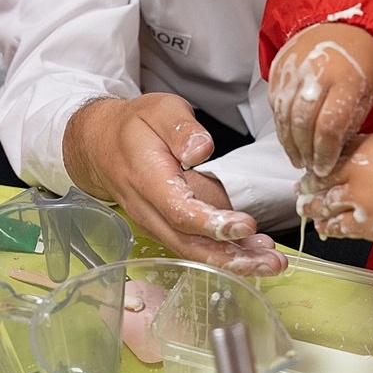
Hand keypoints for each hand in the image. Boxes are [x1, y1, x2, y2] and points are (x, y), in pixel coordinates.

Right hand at [63, 95, 286, 275]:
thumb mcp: (158, 110)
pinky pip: (192, 247)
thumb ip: (181, 128)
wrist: (101, 144)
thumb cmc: (134, 126)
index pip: (179, 210)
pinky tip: (253, 253)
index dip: (213, 223)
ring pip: (192, 251)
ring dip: (233, 262)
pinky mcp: (165, 228)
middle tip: (271, 261)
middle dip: (231, 257)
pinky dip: (223, 254)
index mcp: (146, 178)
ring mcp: (154, 224)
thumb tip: (201, 149)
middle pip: (188, 243)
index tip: (247, 225)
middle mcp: (147, 209)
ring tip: (271, 262)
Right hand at [269, 23, 372, 177]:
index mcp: (345, 81)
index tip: (324, 167)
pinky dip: (280, 123)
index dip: (324, 153)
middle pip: (302, 122)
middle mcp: (317, 73)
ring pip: (284, 114)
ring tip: (297, 158)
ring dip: (288, 142)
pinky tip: (289, 136)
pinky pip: (275, 102)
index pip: (329, 126)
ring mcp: (295, 68)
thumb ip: (348, 124)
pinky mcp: (279, 67)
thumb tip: (331, 154)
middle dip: (304, 150)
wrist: (345, 27)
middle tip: (308, 166)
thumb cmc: (360, 65)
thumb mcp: (366, 95)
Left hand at [296, 132, 372, 244]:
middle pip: (322, 181)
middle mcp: (356, 177)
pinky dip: (329, 228)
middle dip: (309, 187)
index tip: (310, 169)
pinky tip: (324, 227)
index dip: (316, 165)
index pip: (329, 157)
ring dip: (314, 209)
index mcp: (363, 152)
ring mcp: (359, 203)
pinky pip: (339, 228)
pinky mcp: (367, 227)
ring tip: (307, 210)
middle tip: (301, 190)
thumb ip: (367, 146)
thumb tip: (348, 149)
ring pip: (325, 206)